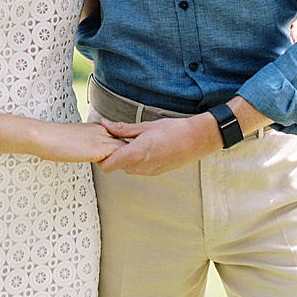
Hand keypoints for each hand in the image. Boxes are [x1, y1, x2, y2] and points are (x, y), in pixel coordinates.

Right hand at [35, 120, 127, 163]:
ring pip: (124, 148)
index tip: (120, 158)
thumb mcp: (75, 138)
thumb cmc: (53, 139)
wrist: (45, 136)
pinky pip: (117, 157)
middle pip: (124, 142)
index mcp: (96, 127)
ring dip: (125, 159)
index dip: (120, 148)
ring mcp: (100, 138)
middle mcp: (101, 130)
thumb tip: (87, 151)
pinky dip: (119, 164)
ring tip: (125, 169)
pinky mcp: (97, 149)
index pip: (117, 137)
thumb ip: (86, 143)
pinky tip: (115, 170)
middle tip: (129, 165)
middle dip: (127, 154)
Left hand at [95, 113, 219, 175]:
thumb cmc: (172, 131)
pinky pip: (138, 168)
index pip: (106, 166)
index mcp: (135, 155)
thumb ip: (122, 129)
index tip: (103, 144)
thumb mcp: (145, 126)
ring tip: (131, 140)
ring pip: (126, 167)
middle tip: (116, 137)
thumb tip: (105, 125)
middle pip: (115, 166)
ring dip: (124, 156)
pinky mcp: (154, 172)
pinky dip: (135, 159)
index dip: (101, 156)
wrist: (195, 140)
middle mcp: (139, 168)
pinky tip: (143, 146)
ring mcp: (147, 172)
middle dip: (113, 154)